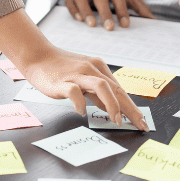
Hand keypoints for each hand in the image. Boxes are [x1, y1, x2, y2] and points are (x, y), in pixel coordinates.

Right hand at [20, 46, 149, 130]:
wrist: (38, 56)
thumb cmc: (61, 69)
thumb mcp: (84, 78)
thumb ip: (98, 93)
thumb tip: (114, 109)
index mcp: (98, 68)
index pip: (120, 89)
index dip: (132, 106)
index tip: (142, 121)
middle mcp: (91, 69)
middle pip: (116, 89)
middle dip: (130, 109)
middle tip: (139, 124)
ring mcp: (77, 74)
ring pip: (102, 86)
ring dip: (112, 104)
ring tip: (116, 120)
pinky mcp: (62, 81)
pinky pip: (75, 92)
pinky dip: (80, 103)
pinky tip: (82, 112)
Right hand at [64, 0, 153, 29]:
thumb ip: (140, 6)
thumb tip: (153, 20)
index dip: (122, 9)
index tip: (126, 24)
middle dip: (105, 12)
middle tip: (110, 28)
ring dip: (86, 11)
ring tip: (92, 25)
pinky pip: (70, 1)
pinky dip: (73, 10)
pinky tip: (79, 20)